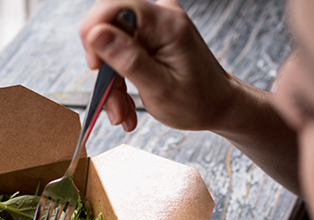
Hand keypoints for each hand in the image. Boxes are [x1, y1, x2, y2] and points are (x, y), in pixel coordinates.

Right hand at [79, 0, 240, 132]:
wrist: (218, 105)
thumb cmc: (198, 101)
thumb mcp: (161, 88)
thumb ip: (128, 60)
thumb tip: (95, 33)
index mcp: (166, 24)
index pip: (113, 7)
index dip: (94, 36)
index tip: (97, 69)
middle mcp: (160, 16)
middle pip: (108, 29)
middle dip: (104, 72)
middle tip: (114, 108)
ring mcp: (155, 25)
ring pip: (110, 46)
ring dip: (112, 84)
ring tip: (123, 115)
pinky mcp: (150, 36)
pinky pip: (120, 52)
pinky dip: (120, 81)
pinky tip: (128, 106)